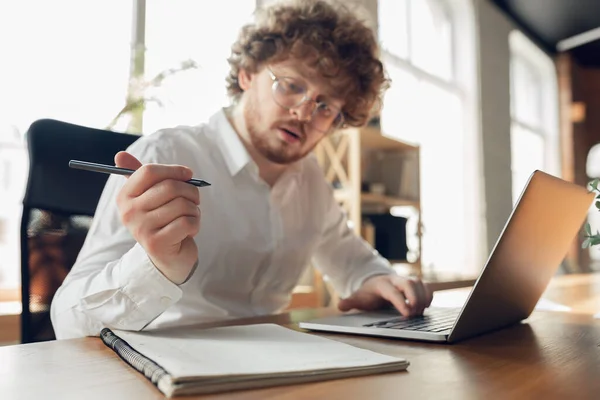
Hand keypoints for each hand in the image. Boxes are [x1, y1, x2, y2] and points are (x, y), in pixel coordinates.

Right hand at [115, 151, 200, 283]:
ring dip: (194, 210)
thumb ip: (141, 176)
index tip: (188, 175)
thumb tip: (120, 154)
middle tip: (194, 200)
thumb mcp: (150, 197)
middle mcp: (129, 212)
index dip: (174, 170)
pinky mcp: (156, 244)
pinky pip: (187, 222)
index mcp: (125, 196)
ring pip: (182, 205)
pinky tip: (189, 230)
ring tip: (189, 217)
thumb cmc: (162, 220)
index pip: (149, 171)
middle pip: (170, 187)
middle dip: (191, 191)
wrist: (167, 257)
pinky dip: (195, 224)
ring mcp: (141, 229)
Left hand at [338, 274, 432, 316]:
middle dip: (415, 297)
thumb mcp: (358, 298)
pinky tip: (425, 307)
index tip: (406, 313)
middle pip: (409, 283)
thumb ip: (350, 302)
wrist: (376, 283)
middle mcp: (396, 280)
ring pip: (420, 283)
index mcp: (382, 284)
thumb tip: (340, 306)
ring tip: (420, 313)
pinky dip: (429, 296)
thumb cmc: (369, 294)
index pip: (392, 291)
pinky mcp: (415, 285)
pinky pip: (426, 286)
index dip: (400, 301)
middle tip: (415, 313)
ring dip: (423, 298)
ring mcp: (406, 281)